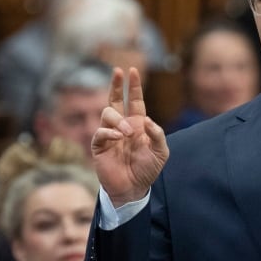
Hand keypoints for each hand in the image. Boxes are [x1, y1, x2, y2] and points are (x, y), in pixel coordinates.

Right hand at [91, 67, 169, 206]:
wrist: (134, 188)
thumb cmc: (147, 169)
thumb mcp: (160, 152)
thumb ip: (157, 134)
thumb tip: (146, 119)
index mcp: (137, 124)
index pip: (134, 100)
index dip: (133, 86)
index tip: (132, 71)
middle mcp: (122, 126)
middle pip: (115, 100)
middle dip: (116, 85)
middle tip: (118, 71)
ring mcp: (109, 135)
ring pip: (107, 113)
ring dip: (118, 120)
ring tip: (127, 133)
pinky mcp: (99, 146)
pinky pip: (100, 132)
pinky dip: (109, 132)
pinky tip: (118, 138)